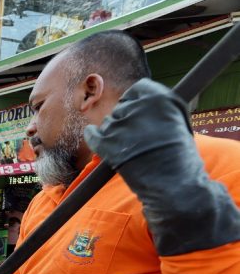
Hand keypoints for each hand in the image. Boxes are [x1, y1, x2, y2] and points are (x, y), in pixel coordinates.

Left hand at [83, 78, 239, 254]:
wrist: (174, 184)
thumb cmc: (181, 158)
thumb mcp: (179, 124)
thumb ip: (160, 111)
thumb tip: (142, 105)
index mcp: (160, 98)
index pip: (139, 88)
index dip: (138, 100)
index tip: (139, 111)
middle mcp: (138, 107)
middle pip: (122, 107)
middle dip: (127, 119)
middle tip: (136, 137)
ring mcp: (119, 126)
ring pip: (108, 123)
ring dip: (114, 133)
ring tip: (130, 150)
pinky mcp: (105, 143)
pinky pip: (92, 134)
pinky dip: (93, 136)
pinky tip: (96, 138)